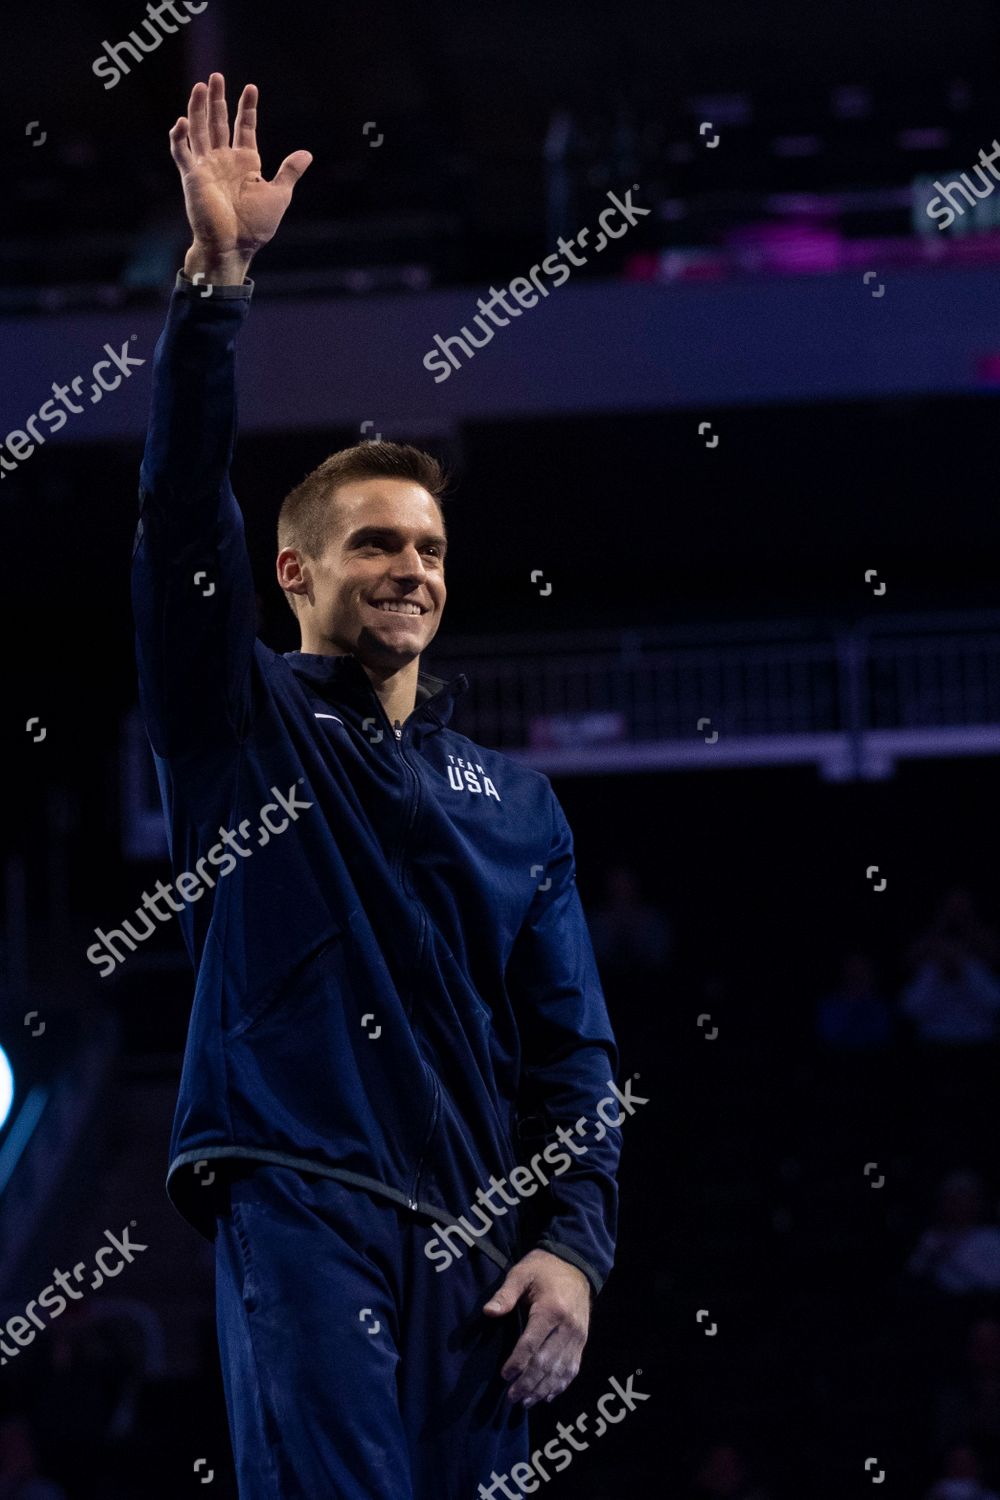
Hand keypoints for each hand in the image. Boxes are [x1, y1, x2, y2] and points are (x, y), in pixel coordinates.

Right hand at [169, 72, 311, 281]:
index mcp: (245, 163)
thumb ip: (289, 172)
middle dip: (218, 100)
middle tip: (216, 76)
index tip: (251, 88)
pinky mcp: (192, 176)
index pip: (244, 127)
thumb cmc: (256, 227)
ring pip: (199, 130)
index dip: (247, 108)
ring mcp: (206, 166)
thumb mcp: (279, 195)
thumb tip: (307, 153)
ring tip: (201, 86)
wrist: (235, 247)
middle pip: (218, 122)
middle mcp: (224, 160)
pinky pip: (182, 152)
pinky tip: (182, 121)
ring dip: (199, 108)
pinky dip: (179, 137)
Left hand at [483, 1248, 590, 1405]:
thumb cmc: (543, 1269)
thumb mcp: (521, 1273)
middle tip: (511, 1397)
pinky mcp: (582, 1342)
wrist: (577, 1266)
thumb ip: (506, 1294)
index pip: (532, 1344)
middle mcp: (567, 1327)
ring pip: (560, 1370)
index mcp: (551, 1310)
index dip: (518, 1362)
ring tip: (525, 1402)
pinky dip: (560, 1385)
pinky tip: (547, 1396)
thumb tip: (488, 1312)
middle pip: (547, 1362)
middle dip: (528, 1383)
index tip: (504, 1375)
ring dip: (542, 1389)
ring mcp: (578, 1337)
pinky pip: (572, 1369)